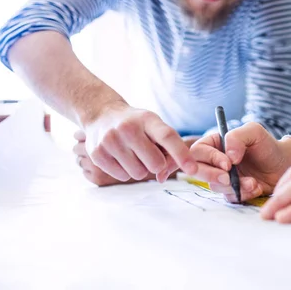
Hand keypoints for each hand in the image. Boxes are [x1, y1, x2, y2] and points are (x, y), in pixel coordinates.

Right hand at [81, 104, 196, 182]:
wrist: (102, 114)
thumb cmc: (136, 124)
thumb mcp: (153, 125)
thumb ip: (167, 148)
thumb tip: (163, 176)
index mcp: (147, 119)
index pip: (168, 137)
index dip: (182, 154)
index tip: (193, 169)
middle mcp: (128, 128)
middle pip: (155, 164)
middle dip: (157, 164)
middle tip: (149, 154)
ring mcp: (110, 140)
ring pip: (139, 173)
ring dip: (140, 169)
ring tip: (133, 154)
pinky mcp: (97, 153)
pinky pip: (122, 177)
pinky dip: (125, 171)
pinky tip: (120, 157)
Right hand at [190, 122, 290, 201]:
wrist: (283, 165)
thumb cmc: (268, 145)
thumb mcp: (254, 132)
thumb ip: (237, 137)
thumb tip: (228, 156)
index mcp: (215, 144)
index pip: (199, 151)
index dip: (210, 158)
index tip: (228, 164)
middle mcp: (215, 161)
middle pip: (197, 170)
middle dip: (212, 176)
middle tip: (228, 178)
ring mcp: (222, 177)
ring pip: (214, 186)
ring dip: (233, 186)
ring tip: (253, 182)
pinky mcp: (231, 191)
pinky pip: (229, 197)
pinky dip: (242, 194)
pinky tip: (256, 187)